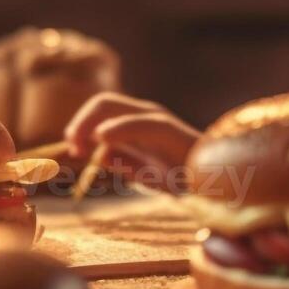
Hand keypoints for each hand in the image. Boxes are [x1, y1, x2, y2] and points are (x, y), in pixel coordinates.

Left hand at [63, 92, 199, 183]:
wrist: (216, 186)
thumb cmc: (184, 178)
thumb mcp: (145, 173)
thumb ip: (124, 161)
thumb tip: (101, 153)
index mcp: (137, 123)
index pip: (101, 110)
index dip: (79, 125)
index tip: (72, 150)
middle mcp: (145, 115)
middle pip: (103, 102)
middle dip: (79, 121)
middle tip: (71, 147)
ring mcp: (157, 119)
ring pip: (114, 105)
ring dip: (89, 122)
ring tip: (78, 145)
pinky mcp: (170, 130)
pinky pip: (141, 123)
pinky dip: (118, 127)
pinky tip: (102, 137)